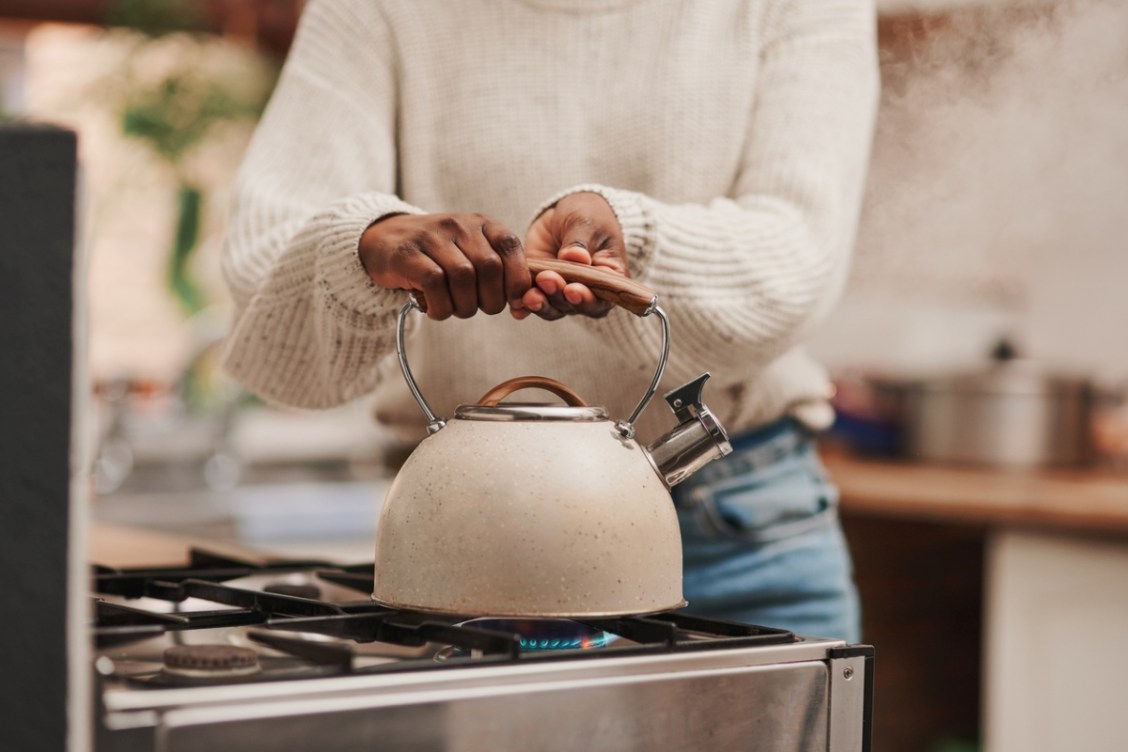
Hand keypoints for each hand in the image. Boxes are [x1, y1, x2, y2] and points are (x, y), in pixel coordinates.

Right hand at [359, 213, 530, 319]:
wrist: (385, 240)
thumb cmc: (438, 256)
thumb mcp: (471, 253)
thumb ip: (499, 273)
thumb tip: (524, 304)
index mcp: (482, 224)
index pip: (510, 248)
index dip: (516, 280)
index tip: (511, 301)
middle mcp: (459, 224)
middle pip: (489, 268)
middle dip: (490, 300)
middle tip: (477, 308)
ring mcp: (431, 236)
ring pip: (463, 276)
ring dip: (464, 306)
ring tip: (454, 309)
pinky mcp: (407, 254)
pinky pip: (434, 283)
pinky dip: (440, 306)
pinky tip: (436, 309)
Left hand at [515, 192, 628, 320]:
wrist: (564, 214)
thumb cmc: (587, 215)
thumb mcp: (586, 222)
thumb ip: (580, 241)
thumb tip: (576, 257)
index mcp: (609, 279)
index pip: (601, 298)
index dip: (587, 299)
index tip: (572, 289)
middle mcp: (588, 292)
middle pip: (575, 306)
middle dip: (559, 296)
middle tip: (547, 280)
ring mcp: (563, 293)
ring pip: (554, 308)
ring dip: (542, 304)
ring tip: (530, 296)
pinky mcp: (541, 289)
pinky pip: (534, 302)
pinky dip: (525, 306)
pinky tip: (518, 307)